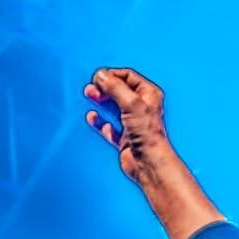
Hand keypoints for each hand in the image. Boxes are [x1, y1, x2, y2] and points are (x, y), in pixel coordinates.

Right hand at [84, 67, 173, 185]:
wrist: (149, 163)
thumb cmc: (147, 133)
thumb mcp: (130, 102)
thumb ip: (114, 86)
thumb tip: (100, 75)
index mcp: (149, 94)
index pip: (128, 76)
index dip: (112, 75)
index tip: (98, 77)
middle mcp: (141, 107)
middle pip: (118, 91)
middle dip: (103, 88)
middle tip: (90, 89)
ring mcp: (132, 123)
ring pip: (112, 108)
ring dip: (100, 101)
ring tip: (89, 96)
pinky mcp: (124, 139)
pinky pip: (108, 127)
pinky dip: (100, 122)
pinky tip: (93, 118)